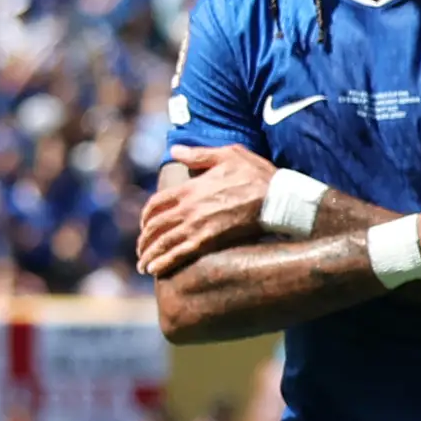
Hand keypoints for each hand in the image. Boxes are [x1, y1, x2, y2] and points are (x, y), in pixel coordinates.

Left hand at [137, 143, 278, 277]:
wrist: (279, 198)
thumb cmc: (257, 175)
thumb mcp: (229, 154)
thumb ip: (199, 154)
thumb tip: (175, 150)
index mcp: (189, 188)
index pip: (156, 204)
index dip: (145, 216)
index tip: (144, 225)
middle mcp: (188, 208)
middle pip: (155, 227)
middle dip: (144, 240)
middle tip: (142, 249)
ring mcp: (198, 226)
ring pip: (163, 242)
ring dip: (149, 254)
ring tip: (143, 265)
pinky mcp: (210, 240)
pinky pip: (180, 253)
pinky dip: (164, 262)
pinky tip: (155, 270)